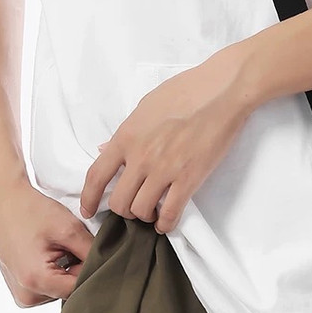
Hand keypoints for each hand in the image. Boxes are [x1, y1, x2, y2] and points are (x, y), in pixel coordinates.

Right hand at [0, 180, 94, 306]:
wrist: (6, 204)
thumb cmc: (32, 213)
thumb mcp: (69, 229)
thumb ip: (90, 252)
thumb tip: (108, 265)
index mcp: (36, 281)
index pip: (78, 289)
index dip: (92, 270)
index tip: (100, 254)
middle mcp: (26, 296)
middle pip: (69, 291)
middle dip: (80, 268)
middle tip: (77, 244)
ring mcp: (22, 294)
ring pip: (61, 288)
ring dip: (69, 269)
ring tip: (62, 246)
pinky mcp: (22, 287)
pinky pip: (50, 285)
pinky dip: (58, 269)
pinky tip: (54, 251)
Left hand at [79, 44, 258, 234]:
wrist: (222, 90)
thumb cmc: (188, 89)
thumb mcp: (148, 104)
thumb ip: (127, 130)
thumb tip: (107, 149)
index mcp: (127, 136)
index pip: (96, 176)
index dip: (89, 199)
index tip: (89, 210)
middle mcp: (141, 157)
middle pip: (119, 201)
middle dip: (124, 210)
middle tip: (135, 207)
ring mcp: (164, 169)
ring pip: (141, 210)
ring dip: (145, 215)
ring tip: (154, 211)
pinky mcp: (189, 178)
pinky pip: (170, 213)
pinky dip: (166, 223)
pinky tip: (167, 221)